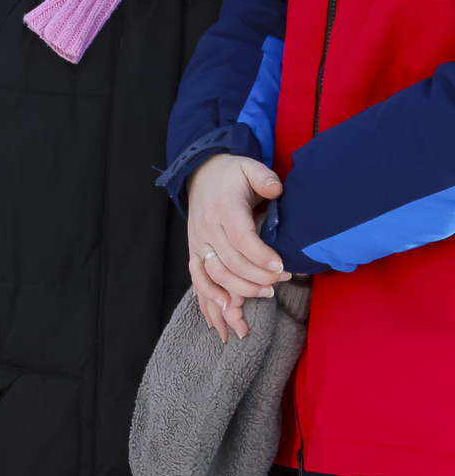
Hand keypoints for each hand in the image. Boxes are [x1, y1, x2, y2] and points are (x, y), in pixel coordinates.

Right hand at [187, 154, 286, 340]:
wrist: (200, 174)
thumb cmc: (231, 174)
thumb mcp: (249, 166)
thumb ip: (264, 176)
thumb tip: (275, 189)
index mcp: (223, 208)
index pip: (241, 237)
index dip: (261, 256)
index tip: (281, 268)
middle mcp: (207, 228)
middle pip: (231, 261)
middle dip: (258, 276)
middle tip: (281, 282)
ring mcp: (198, 242)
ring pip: (215, 274)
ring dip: (239, 289)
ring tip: (264, 294)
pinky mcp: (194, 252)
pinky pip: (198, 278)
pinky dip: (209, 296)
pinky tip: (225, 309)